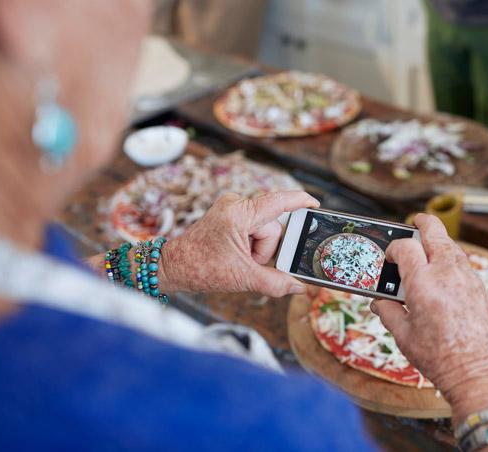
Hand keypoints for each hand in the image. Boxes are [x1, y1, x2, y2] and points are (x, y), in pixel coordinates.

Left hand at [158, 191, 319, 296]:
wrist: (172, 267)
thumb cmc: (200, 268)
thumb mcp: (242, 278)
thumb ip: (275, 282)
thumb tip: (298, 287)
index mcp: (239, 213)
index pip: (279, 202)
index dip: (300, 201)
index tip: (316, 204)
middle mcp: (236, 205)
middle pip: (272, 226)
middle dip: (265, 249)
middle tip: (249, 262)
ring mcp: (231, 209)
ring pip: (264, 230)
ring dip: (257, 249)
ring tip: (238, 260)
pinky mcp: (228, 216)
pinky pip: (253, 229)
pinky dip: (251, 245)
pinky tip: (237, 255)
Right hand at [372, 215, 487, 427]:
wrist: (479, 372)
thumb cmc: (440, 358)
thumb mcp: (404, 336)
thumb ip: (388, 313)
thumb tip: (379, 303)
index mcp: (422, 283)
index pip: (405, 246)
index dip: (394, 248)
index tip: (390, 258)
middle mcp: (446, 273)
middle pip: (434, 231)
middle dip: (422, 223)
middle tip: (415, 221)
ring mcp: (466, 277)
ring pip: (451, 244)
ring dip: (438, 240)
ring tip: (427, 245)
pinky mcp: (479, 286)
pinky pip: (463, 261)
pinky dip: (451, 256)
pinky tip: (444, 268)